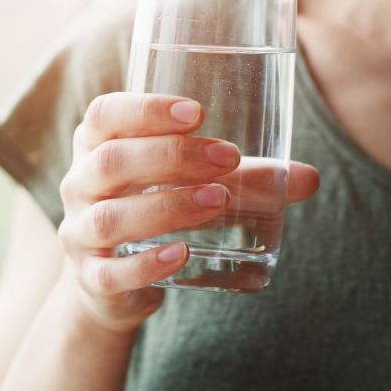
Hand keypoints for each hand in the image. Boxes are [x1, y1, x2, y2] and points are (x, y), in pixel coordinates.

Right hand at [56, 93, 318, 333]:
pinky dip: (147, 264)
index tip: (197, 112)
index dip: (145, 109)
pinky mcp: (93, 278)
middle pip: (111, 161)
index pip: (105, 114)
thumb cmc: (158, 207)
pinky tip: (182, 254)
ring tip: (217, 201)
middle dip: (171, 156)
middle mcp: (80, 184)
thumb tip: (310, 178)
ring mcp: (80, 233)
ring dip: (167, 206)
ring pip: (111, 216)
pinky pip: (111, 272)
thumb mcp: (194, 183)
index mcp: (98, 145)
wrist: (115, 281)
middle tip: (227, 157)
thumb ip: (247, 177)